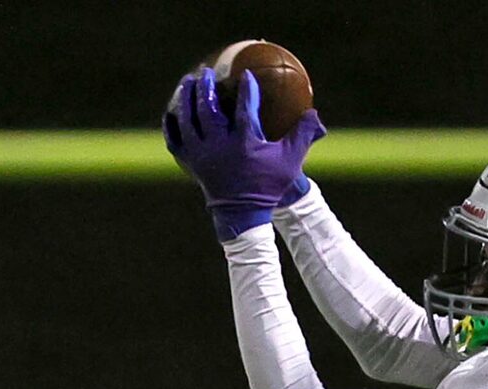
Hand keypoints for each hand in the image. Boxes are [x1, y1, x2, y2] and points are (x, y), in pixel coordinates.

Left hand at [163, 66, 324, 240]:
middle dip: (206, 86)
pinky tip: (173, 110)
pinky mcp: (191, 164)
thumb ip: (303, 135)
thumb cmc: (267, 187)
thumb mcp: (290, 162)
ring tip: (189, 82)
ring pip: (188, 120)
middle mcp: (219, 147)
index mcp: (244, 143)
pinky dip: (172, 124)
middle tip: (207, 72)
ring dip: (187, 98)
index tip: (245, 75)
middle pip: (207, 108)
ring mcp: (202, 156)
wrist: (243, 217)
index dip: (246, 88)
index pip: (243, 107)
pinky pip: (175, 140)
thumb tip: (315, 113)